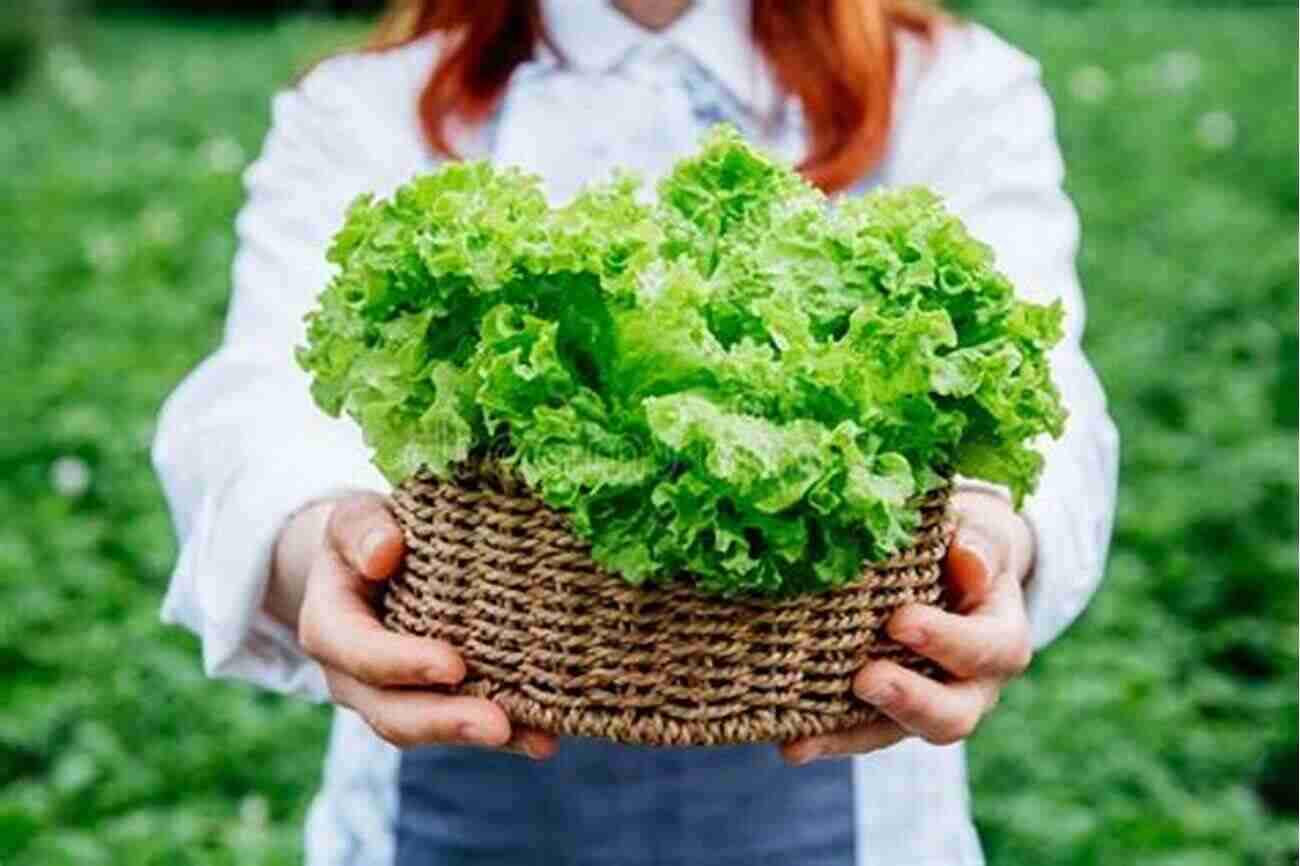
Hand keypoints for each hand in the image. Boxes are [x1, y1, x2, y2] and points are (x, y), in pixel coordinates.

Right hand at [268, 492, 557, 758]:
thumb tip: (385, 552)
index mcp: (329, 626)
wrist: (369, 562)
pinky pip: (460, 725)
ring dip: (480, 735)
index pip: (360, 652)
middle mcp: (352, 675)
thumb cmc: (367, 535)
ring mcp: (389, 697)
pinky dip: (506, 734)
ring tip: (538, 739)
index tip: (453, 665)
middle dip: (446, 721)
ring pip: (427, 729)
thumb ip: (362, 529)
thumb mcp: (355, 519)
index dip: (402, 663)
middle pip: (392, 711)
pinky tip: (544, 738)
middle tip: (498, 725)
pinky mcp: (428, 702)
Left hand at [780, 489, 1033, 764]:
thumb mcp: (981, 530)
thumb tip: (970, 562)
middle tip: (865, 679)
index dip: (948, 641)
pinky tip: (790, 745)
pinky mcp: (887, 712)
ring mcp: (927, 703)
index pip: (990, 649)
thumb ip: (981, 543)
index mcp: (1002, 635)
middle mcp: (972, 684)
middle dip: (908, 701)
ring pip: (898, 733)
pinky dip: (826, 739)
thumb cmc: (964, 543)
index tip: (900, 620)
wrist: (951, 563)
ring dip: (853, 735)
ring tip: (806, 736)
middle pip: (954, 714)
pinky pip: (859, 734)